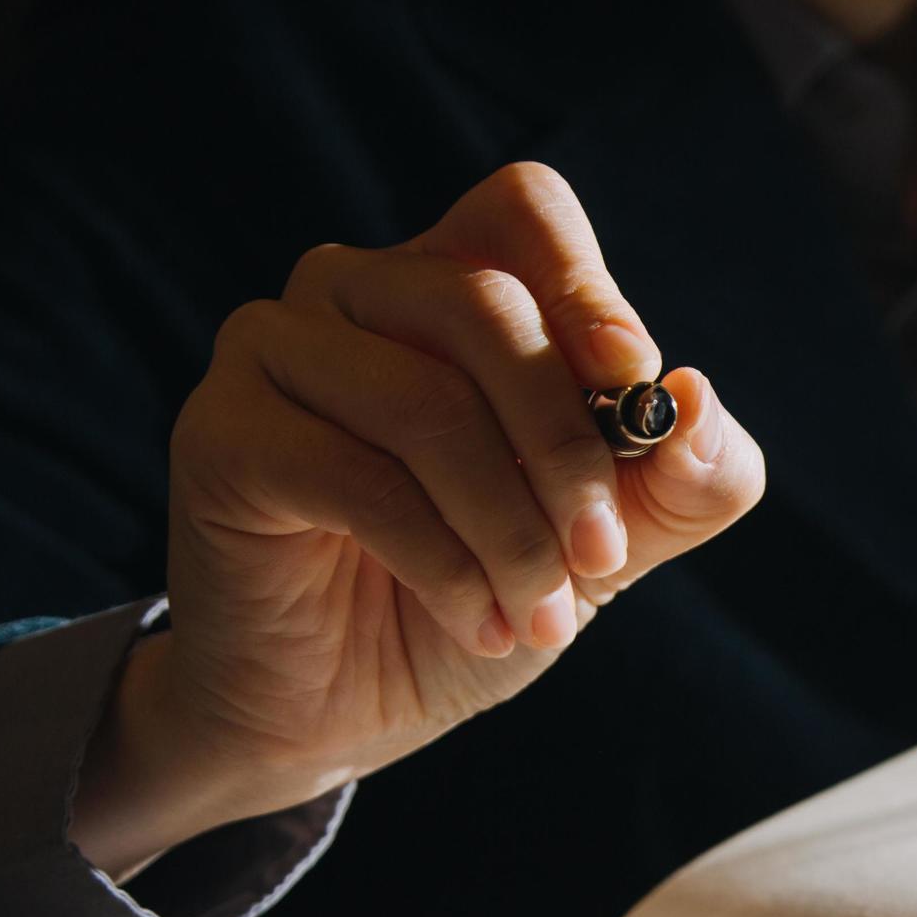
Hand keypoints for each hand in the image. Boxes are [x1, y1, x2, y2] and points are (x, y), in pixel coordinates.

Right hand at [69, 162, 766, 877]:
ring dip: (511, 531)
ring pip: (427, 403)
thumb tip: (695, 400)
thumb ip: (683, 477)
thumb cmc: (483, 593)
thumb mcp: (612, 542)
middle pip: (485, 308)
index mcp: (452, 281)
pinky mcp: (221, 434)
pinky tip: (480, 625)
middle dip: (568, 450)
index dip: (588, 290)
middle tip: (604, 560)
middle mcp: (353, 289)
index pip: (524, 210)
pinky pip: (356, 478)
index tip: (633, 387)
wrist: (350, 707)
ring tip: (540, 619)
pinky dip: (444, 566)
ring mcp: (272, 349)